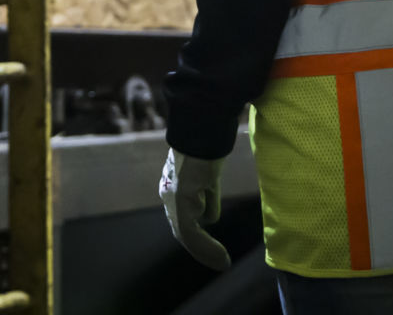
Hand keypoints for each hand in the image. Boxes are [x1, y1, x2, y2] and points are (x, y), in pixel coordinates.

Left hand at [160, 148, 230, 269]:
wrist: (204, 130)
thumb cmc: (208, 147)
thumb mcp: (209, 177)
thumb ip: (208, 197)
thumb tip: (211, 219)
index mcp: (173, 188)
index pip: (182, 219)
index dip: (197, 237)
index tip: (214, 250)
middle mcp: (169, 195)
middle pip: (182, 231)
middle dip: (201, 249)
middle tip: (219, 261)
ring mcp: (173, 198)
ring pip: (186, 235)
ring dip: (206, 252)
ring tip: (223, 263)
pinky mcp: (181, 200)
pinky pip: (191, 232)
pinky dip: (207, 248)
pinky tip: (222, 256)